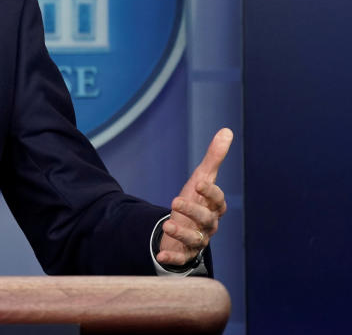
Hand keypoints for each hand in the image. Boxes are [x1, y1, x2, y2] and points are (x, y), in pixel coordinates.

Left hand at [156, 128, 232, 267]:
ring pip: (194, 239)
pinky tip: (161, 255)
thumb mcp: (202, 179)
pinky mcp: (185, 253)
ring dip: (181, 233)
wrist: (184, 228)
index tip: (199, 183)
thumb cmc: (196, 200)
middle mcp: (209, 224)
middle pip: (205, 219)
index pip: (217, 200)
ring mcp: (198, 240)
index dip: (210, 192)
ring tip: (168, 225)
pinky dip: (172, 258)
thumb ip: (214, 158)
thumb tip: (226, 131)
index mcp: (214, 207)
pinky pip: (181, 258)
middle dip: (192, 211)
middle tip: (175, 202)